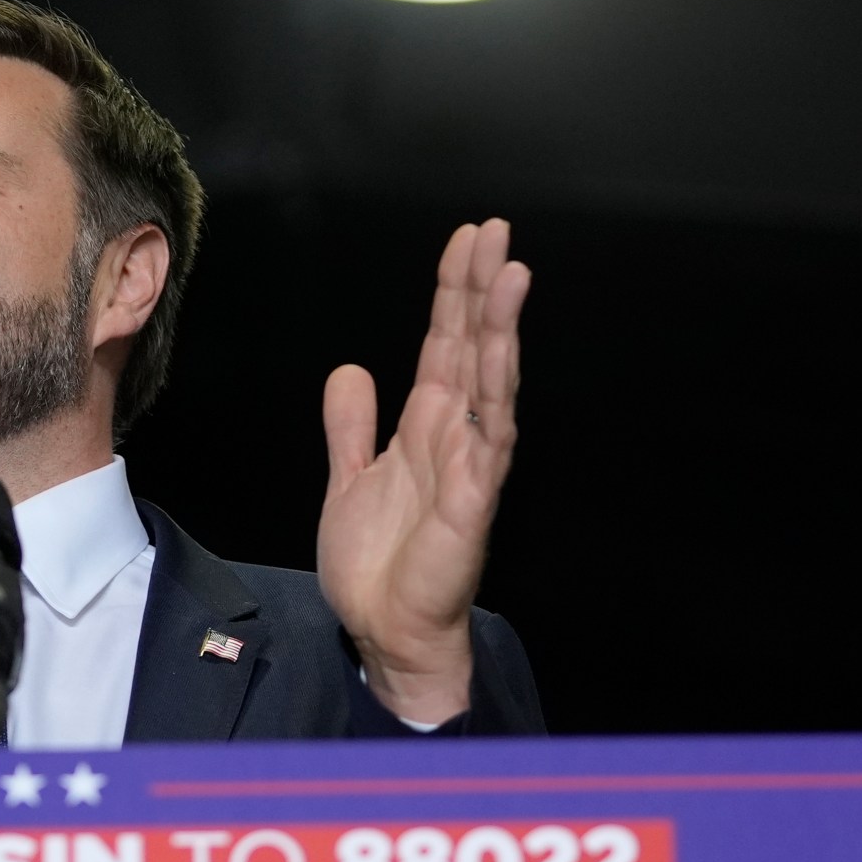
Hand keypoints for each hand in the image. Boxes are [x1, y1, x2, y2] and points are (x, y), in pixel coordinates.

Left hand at [317, 219, 526, 723]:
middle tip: (494, 232)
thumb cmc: (378, 562)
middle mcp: (457, 435)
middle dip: (482, 289)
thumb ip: (352, 426)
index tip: (465, 240)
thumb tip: (351, 370)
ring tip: (512, 275)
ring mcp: (470, 466)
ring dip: (502, 330)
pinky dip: (495, 404)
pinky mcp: (473, 504)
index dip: (455, 291)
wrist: (385, 629)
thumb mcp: (349, 478)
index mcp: (428, 424)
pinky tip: (500, 362)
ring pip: (493, 383)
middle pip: (475, 346)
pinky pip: (489, 446)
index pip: (445, 341)